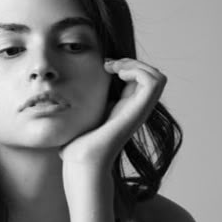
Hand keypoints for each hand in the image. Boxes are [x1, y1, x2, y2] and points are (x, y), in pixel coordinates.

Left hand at [60, 57, 166, 177]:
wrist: (81, 159)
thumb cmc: (77, 145)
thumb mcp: (82, 116)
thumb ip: (83, 105)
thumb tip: (64, 96)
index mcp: (125, 109)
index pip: (139, 79)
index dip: (126, 66)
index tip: (105, 66)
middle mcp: (136, 110)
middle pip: (152, 76)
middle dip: (133, 62)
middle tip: (110, 65)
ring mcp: (139, 111)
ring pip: (157, 77)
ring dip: (137, 65)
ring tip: (115, 68)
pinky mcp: (139, 112)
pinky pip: (154, 82)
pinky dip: (138, 71)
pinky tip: (118, 75)